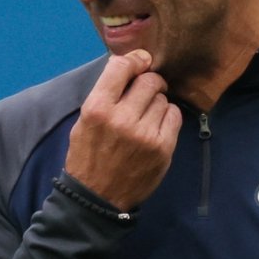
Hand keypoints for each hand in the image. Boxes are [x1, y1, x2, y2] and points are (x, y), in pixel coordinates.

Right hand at [65, 50, 182, 210]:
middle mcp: (121, 118)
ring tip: (146, 117)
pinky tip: (156, 127)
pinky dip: (167, 117)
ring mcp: (144, 134)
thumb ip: (105, 95)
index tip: (141, 61)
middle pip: (149, 80)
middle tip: (145, 92)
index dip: (135, 59)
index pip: (121, 67)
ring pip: (163, 98)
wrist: (97, 199)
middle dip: (149, 82)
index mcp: (97, 109)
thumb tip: (129, 66)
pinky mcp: (162, 148)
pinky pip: (174, 115)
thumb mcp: (84, 122)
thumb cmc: (88, 156)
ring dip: (157, 102)